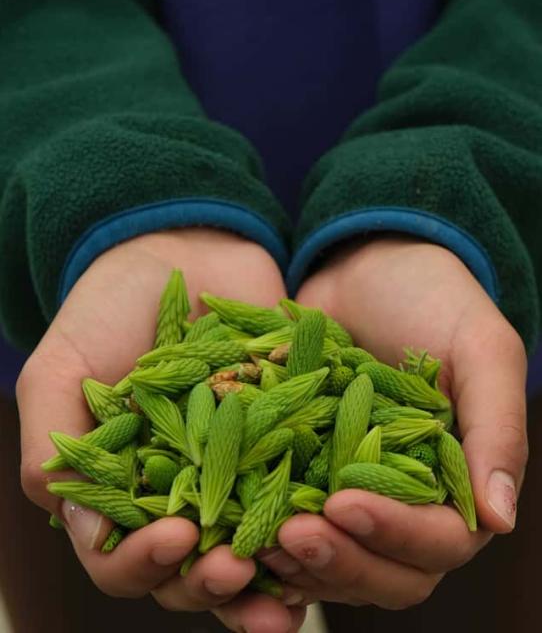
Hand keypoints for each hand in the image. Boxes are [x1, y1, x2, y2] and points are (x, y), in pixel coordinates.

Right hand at [17, 228, 304, 632]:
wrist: (182, 252)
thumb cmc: (109, 310)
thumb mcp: (62, 369)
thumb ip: (55, 444)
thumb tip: (73, 518)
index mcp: (123, 489)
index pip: (123, 557)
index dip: (143, 563)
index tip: (176, 538)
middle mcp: (181, 491)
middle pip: (191, 568)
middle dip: (210, 582)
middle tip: (235, 571)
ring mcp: (238, 470)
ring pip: (251, 546)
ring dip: (270, 577)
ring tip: (293, 592)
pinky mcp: (288, 441)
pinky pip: (303, 491)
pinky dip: (317, 518)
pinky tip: (333, 532)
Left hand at [260, 236, 527, 608]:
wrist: (365, 267)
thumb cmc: (432, 299)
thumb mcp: (479, 347)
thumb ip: (496, 427)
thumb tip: (502, 519)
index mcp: (455, 482)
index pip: (439, 541)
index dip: (395, 534)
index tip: (344, 504)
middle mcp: (404, 500)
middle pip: (383, 571)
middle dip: (339, 560)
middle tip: (289, 533)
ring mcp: (349, 490)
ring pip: (333, 559)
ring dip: (297, 560)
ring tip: (256, 537)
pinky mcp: (303, 471)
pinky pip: (286, 522)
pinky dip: (263, 534)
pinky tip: (234, 530)